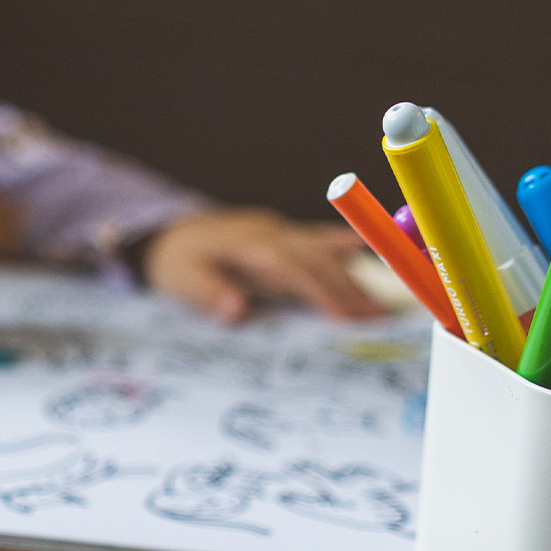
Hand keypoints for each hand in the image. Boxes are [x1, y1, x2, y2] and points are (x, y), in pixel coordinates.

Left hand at [143, 209, 382, 323]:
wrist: (171, 232)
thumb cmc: (176, 260)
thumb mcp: (178, 279)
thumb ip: (206, 293)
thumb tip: (237, 310)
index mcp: (246, 245)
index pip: (290, 267)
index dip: (318, 289)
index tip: (344, 316)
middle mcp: (268, 233)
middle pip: (315, 258)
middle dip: (348, 288)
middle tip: (378, 320)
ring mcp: (278, 230)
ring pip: (321, 250)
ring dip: (352, 276)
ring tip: (379, 307)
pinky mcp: (283, 234)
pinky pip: (316, 237)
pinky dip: (342, 244)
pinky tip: (366, 250)